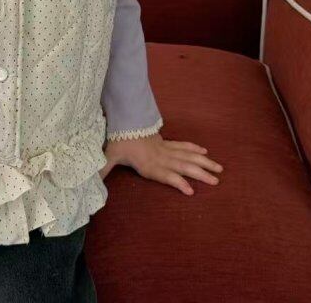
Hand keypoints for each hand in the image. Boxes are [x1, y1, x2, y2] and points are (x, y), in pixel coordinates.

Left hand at [100, 132, 223, 195]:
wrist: (124, 119)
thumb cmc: (118, 141)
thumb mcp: (110, 155)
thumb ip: (103, 169)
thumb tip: (92, 181)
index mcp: (148, 164)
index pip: (166, 174)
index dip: (177, 182)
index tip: (190, 191)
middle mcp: (161, 157)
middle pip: (183, 165)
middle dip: (200, 173)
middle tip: (216, 181)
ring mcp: (166, 149)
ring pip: (187, 155)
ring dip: (203, 162)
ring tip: (219, 169)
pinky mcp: (167, 143)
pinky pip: (183, 145)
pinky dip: (194, 148)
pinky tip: (205, 152)